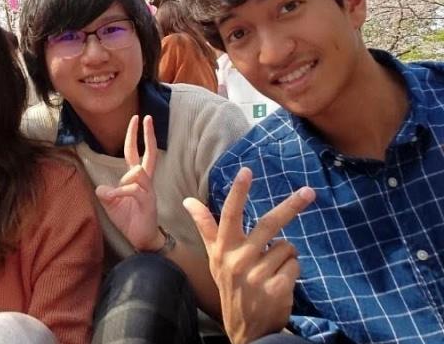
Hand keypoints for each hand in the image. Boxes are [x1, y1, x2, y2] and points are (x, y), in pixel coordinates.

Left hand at [95, 115, 162, 250]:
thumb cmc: (128, 218)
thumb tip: (101, 188)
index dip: (134, 135)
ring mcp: (148, 190)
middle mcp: (144, 181)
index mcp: (135, 178)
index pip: (134, 152)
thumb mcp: (111, 203)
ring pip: (138, 171)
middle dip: (147, 135)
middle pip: (149, 153)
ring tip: (114, 195)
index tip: (136, 118)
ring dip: (122, 181)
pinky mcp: (149, 201)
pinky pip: (134, 189)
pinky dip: (121, 192)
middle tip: (146, 117)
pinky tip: (116, 199)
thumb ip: (105, 193)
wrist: (140, 238)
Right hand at [184, 167, 315, 343]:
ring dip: (285, 256)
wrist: (246, 327)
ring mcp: (258, 274)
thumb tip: (188, 200)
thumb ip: (206, 226)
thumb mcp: (214, 257)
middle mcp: (238, 259)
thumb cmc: (230, 284)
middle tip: (309, 192)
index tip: (246, 171)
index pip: (229, 214)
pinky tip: (280, 282)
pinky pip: (295, 265)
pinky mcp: (277, 288)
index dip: (238, 192)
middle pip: (270, 224)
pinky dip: (292, 271)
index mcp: (223, 248)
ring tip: (272, 270)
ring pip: (287, 247)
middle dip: (291, 206)